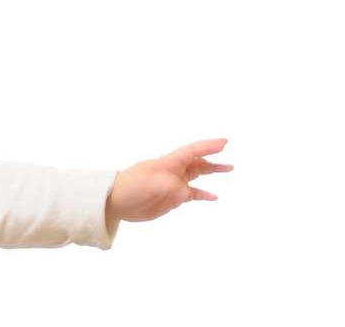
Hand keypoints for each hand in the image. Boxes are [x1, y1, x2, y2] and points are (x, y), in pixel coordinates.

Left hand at [107, 138, 233, 222]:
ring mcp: (172, 184)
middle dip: (214, 158)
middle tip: (230, 156)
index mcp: (167, 163)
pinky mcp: (171, 198)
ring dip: (211, 171)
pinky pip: (192, 194)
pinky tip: (214, 197)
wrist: (114, 202)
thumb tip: (186, 193)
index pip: (192, 151)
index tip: (225, 142)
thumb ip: (171, 186)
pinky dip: (203, 194)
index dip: (208, 146)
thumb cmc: (130, 188)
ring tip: (228, 168)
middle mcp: (173, 172)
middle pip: (197, 161)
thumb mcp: (150, 184)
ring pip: (196, 175)